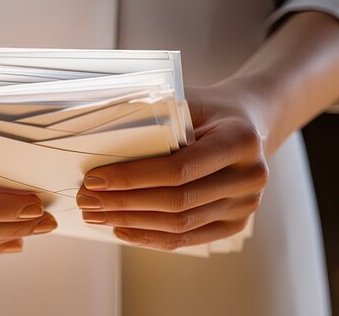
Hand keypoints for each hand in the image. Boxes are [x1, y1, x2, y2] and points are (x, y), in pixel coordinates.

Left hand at [76, 85, 268, 250]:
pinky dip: (151, 236)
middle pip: (177, 201)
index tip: (95, 179)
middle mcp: (250, 177)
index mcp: (240, 140)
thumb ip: (155, 117)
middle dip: (124, 203)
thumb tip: (97, 136)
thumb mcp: (187, 100)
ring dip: (132, 222)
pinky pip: (188, 238)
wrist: (248, 121)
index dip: (133, 178)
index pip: (179, 169)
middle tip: (87, 200)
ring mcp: (246, 205)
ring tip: (97, 215)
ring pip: (180, 225)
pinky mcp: (236, 223)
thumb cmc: (208, 109)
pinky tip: (122, 229)